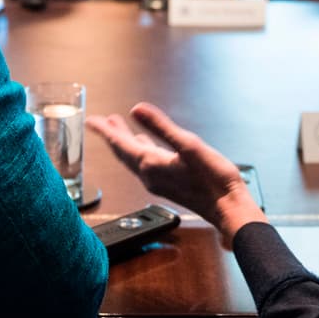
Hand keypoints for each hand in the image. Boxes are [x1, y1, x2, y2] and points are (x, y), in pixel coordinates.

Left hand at [87, 102, 266, 240]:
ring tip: (119, 127)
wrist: (228, 209)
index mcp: (151, 164)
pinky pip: (145, 165)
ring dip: (125, 142)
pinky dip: (139, 151)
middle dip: (112, 135)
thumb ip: (160, 127)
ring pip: (134, 159)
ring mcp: (158, 182)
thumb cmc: (214, 178)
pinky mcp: (168, 185)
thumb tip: (135, 108)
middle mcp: (149, 175)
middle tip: (101, 121)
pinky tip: (145, 146)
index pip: (120, 144)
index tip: (90, 120)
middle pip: (123, 153)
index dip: (105, 130)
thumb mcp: (189, 145)